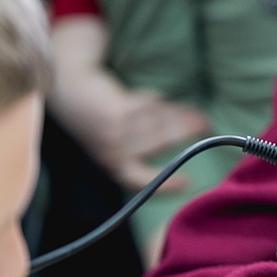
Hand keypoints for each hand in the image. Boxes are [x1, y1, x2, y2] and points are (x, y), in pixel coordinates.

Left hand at [46, 15, 209, 193]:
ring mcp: (117, 133)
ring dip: (181, 117)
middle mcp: (115, 154)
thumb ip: (143, 143)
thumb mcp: (117, 141)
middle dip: (187, 134)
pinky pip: (151, 107)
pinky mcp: (120, 112)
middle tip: (207, 126)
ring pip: (160, 125)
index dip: (167, 185)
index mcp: (115, 166)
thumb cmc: (99, 119)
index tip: (188, 182)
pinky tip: (158, 96)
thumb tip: (182, 135)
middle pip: (162, 144)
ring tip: (198, 115)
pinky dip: (156, 100)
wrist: (69, 92)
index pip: (143, 181)